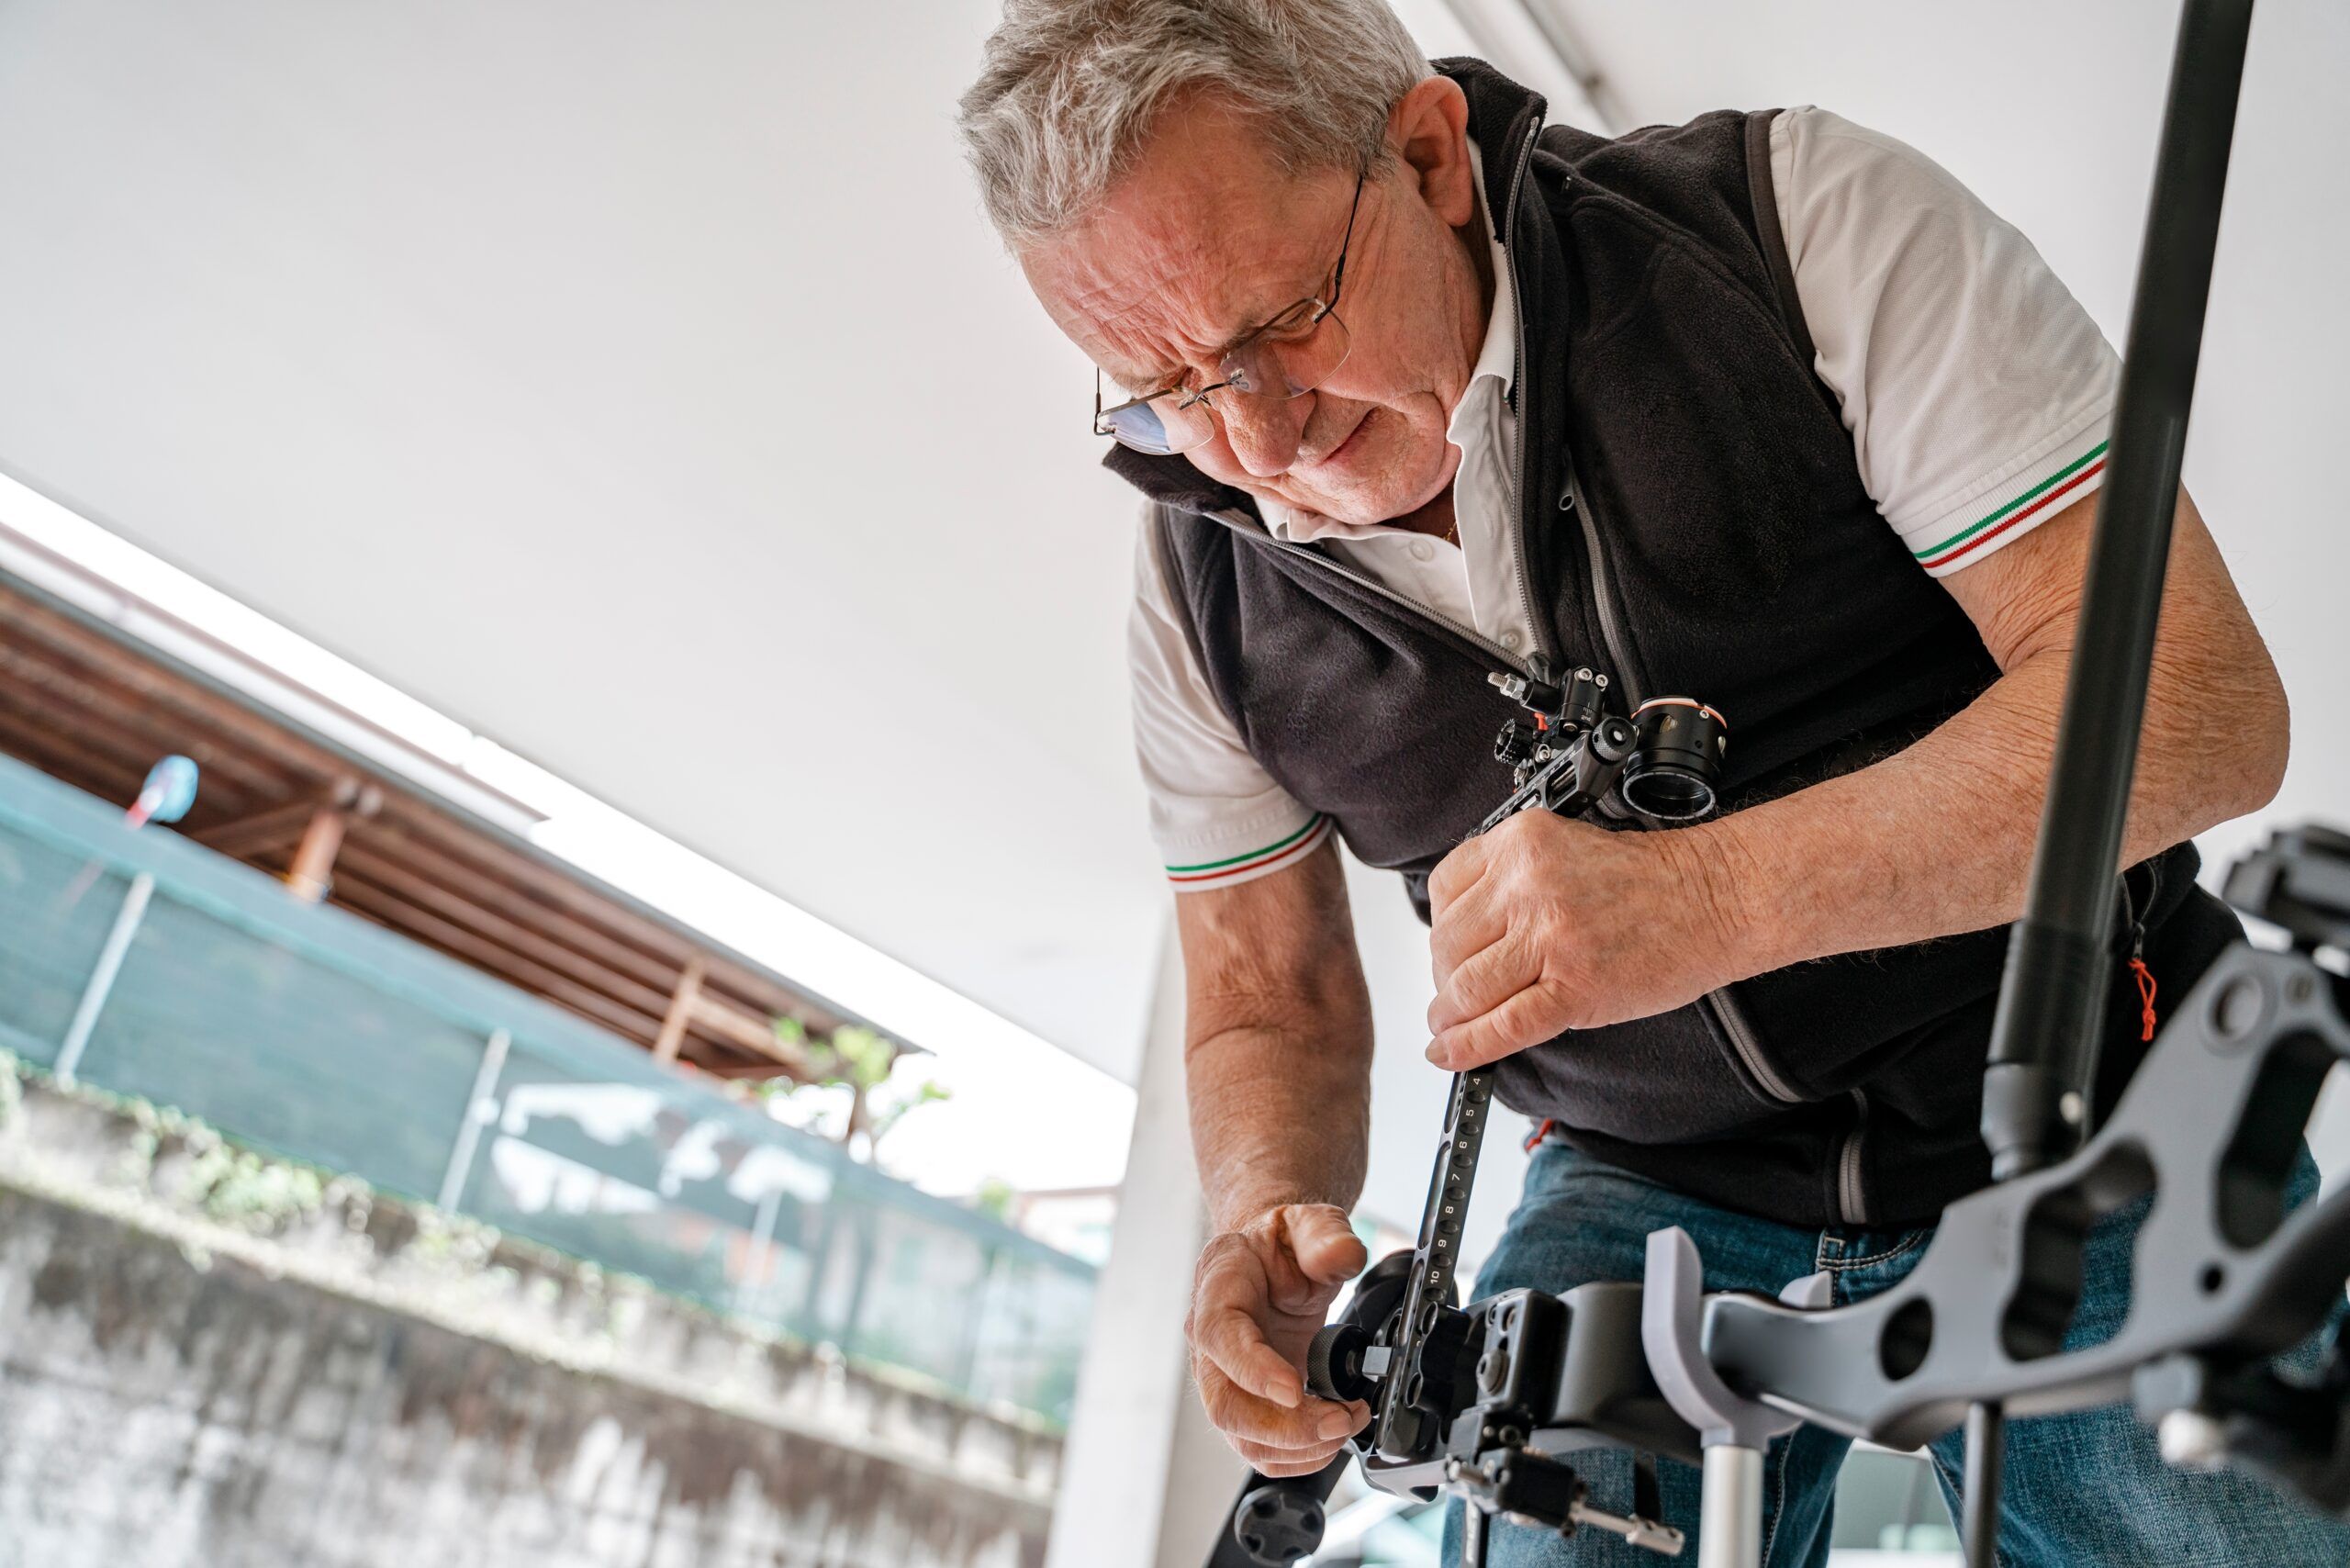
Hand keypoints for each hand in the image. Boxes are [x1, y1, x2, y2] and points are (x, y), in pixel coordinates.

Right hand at [1186, 1203, 1370, 1475]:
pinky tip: (1330, 1436)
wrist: (1275, 1261)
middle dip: (1285, 1425)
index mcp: (1219, 1286)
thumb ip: (1326, 1237)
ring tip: (1345, 1422)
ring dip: (1297, 1446)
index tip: (1294, 1388)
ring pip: (1241, 1435)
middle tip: (1338, 1418)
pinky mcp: (1246, 1401)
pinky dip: (1297, 1456)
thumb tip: (1340, 1256)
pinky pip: (1258, 1447)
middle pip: (1225, 1403)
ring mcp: (1224, 1376)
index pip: (1218, 1336)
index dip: (1252, 1369)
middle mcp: (1210, 1339)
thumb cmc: (1284, 1245)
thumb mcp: (1311, 1223)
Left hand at [1425, 812, 1745, 1071]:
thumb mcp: (1565, 849)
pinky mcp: (1574, 988)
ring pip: (1467, 988)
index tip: (1447, 948)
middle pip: (1448, 944)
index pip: (1443, 891)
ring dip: (1450, 1016)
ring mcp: (1550, 938)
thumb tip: (1461, 937)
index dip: (1440, 928)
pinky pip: (1502, 1026)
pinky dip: (1469, 1047)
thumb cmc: (1650, 880)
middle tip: (1454, 994)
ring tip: (1451, 1025)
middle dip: (1444, 976)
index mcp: (1521, 843)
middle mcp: (1527, 886)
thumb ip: (1510, 881)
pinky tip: (1452, 1054)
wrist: (1718, 898)